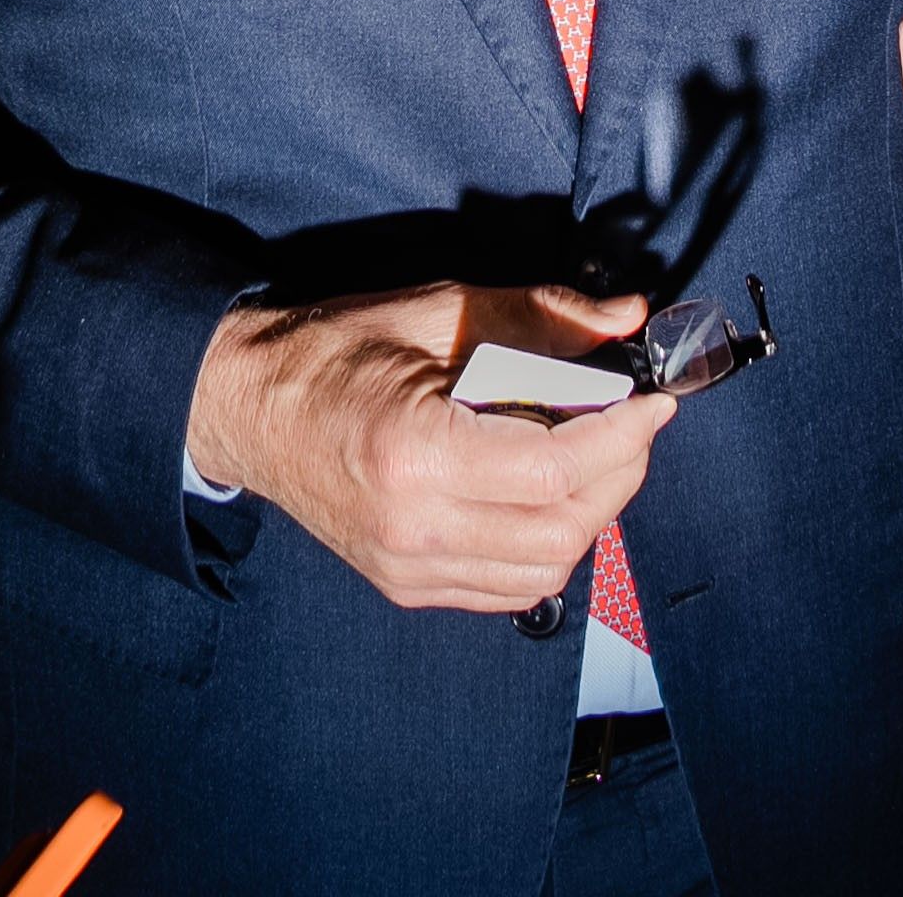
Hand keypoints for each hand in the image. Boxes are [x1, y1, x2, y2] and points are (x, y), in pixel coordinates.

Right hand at [182, 281, 672, 614]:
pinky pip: (508, 589)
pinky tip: (549, 497)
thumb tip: (626, 318)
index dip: (622, 437)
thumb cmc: (334, 351)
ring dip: (589, 515)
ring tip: (595, 457)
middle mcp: (414, 528)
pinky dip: (548, 548)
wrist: (249, 409)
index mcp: (417, 455)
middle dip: (619, 475)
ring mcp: (408, 569)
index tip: (653, 400)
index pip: (554, 471)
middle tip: (632, 423)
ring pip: (544, 570)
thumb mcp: (437, 311)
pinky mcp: (407, 586)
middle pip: (560, 530)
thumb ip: (539, 317)